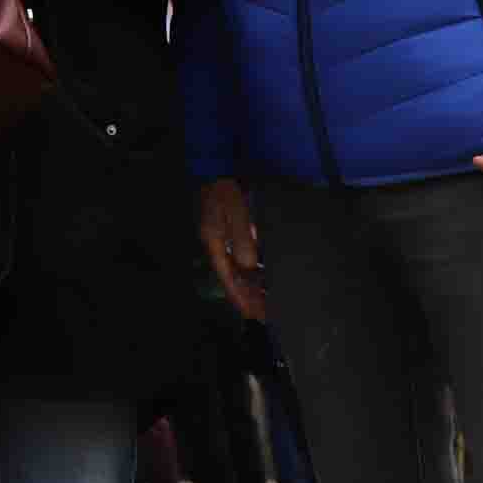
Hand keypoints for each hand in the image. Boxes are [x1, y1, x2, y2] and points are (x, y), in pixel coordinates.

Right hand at [197, 177, 264, 320]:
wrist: (218, 168)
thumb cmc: (225, 190)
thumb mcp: (235, 212)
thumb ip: (242, 238)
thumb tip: (250, 265)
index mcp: (214, 243)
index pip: (227, 278)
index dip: (240, 298)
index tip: (253, 315)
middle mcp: (218, 245)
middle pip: (232, 277)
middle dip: (248, 296)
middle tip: (265, 314)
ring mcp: (224, 239)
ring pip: (238, 270)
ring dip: (252, 285)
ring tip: (268, 300)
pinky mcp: (232, 232)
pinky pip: (243, 258)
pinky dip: (254, 270)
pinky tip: (265, 275)